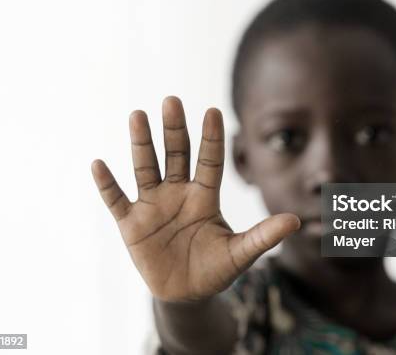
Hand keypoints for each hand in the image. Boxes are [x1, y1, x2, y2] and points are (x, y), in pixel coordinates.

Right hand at [91, 96, 299, 301]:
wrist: (186, 294)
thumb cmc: (216, 270)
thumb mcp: (240, 253)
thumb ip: (263, 236)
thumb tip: (296, 221)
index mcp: (204, 197)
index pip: (209, 162)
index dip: (211, 138)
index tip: (213, 111)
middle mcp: (178, 194)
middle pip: (176, 155)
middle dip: (174, 129)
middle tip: (172, 100)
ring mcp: (153, 207)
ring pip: (146, 168)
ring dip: (141, 144)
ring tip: (138, 115)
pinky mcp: (131, 224)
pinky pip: (116, 201)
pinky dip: (107, 185)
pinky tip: (99, 165)